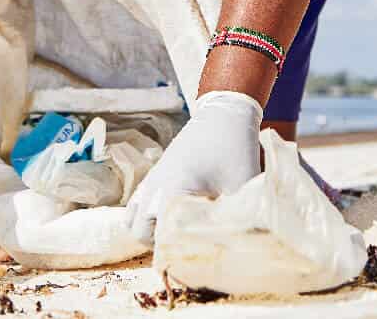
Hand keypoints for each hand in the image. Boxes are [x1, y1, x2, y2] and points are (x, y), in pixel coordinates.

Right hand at [126, 91, 261, 244]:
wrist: (224, 113)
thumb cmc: (234, 147)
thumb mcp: (243, 184)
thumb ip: (239, 216)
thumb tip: (239, 246)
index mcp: (172, 191)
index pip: (159, 239)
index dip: (174, 256)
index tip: (193, 262)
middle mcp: (154, 187)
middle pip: (139, 232)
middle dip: (160, 245)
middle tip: (188, 249)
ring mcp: (151, 179)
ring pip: (133, 218)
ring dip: (150, 230)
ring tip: (178, 235)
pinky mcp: (155, 174)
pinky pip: (137, 203)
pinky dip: (147, 215)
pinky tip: (174, 218)